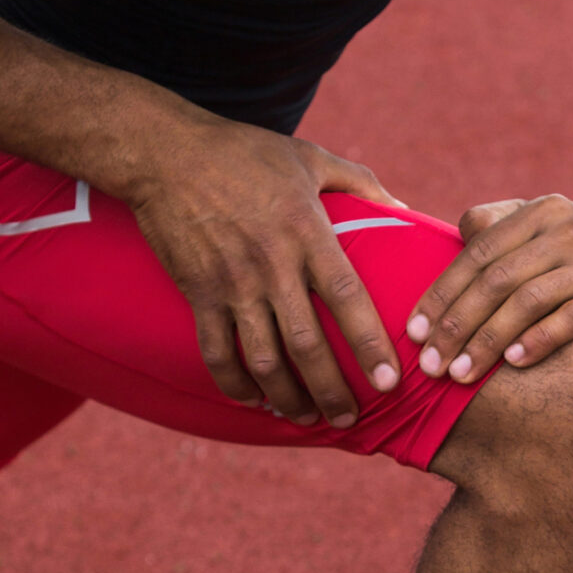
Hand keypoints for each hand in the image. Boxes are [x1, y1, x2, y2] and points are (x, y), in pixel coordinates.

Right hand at [130, 119, 406, 427]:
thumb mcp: (311, 158)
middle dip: (332, 391)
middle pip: (308, 345)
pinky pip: (217, 352)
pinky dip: (235, 384)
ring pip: (263, 359)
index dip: (370, 345)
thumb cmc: (245, 152)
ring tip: (307, 418)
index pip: (348, 299)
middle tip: (350, 419)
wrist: (168, 154)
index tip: (389, 383)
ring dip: (288, 398)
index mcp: (307, 233)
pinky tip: (254, 400)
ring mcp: (232, 283)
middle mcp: (272, 265)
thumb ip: (361, 182)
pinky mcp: (198, 292)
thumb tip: (404, 208)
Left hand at [406, 196, 572, 383]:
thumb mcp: (542, 233)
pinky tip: (514, 363)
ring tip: (461, 374)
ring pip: (530, 299)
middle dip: (458, 324)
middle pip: (498, 278)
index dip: (442, 293)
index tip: (413, 332)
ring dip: (489, 339)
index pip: (478, 253)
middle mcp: (569, 227)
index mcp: (540, 211)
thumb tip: (444, 242)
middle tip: (430, 365)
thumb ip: (496, 231)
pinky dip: (541, 338)